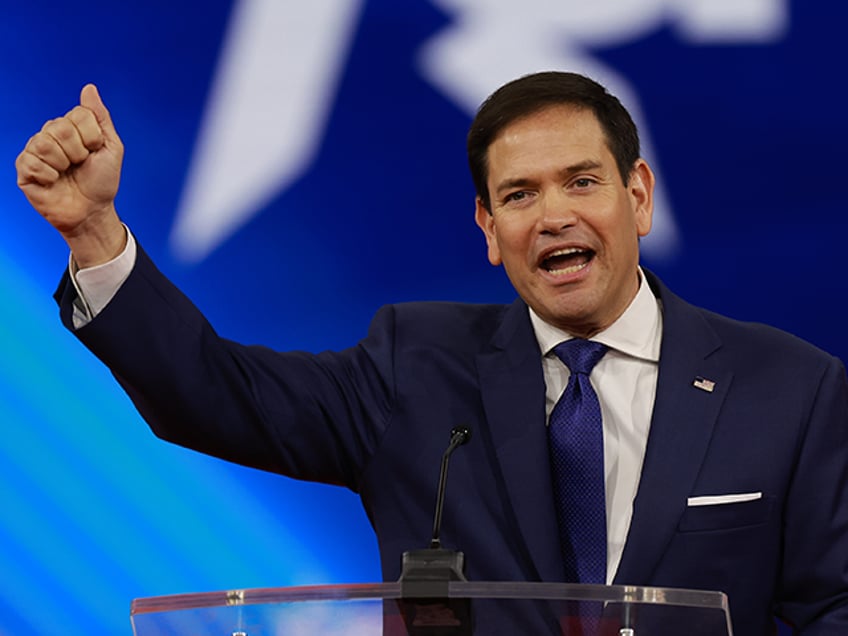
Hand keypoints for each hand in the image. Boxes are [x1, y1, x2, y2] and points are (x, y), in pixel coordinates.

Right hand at [16, 84, 125, 266]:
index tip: (95, 152)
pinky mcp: (24, 169)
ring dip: (63, 164)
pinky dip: (49, 176)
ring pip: (44, 143)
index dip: (92, 137)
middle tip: (80, 165)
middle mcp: (50, 134)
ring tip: (66, 173)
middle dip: (78, 151)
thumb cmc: (102, 181)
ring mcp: (35, 151)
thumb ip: (100, 117)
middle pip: (59, 127)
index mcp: (71, 126)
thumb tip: (89, 88)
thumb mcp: (111, 147)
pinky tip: (53, 182)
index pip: (78, 114)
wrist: (92, 211)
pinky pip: (33, 162)